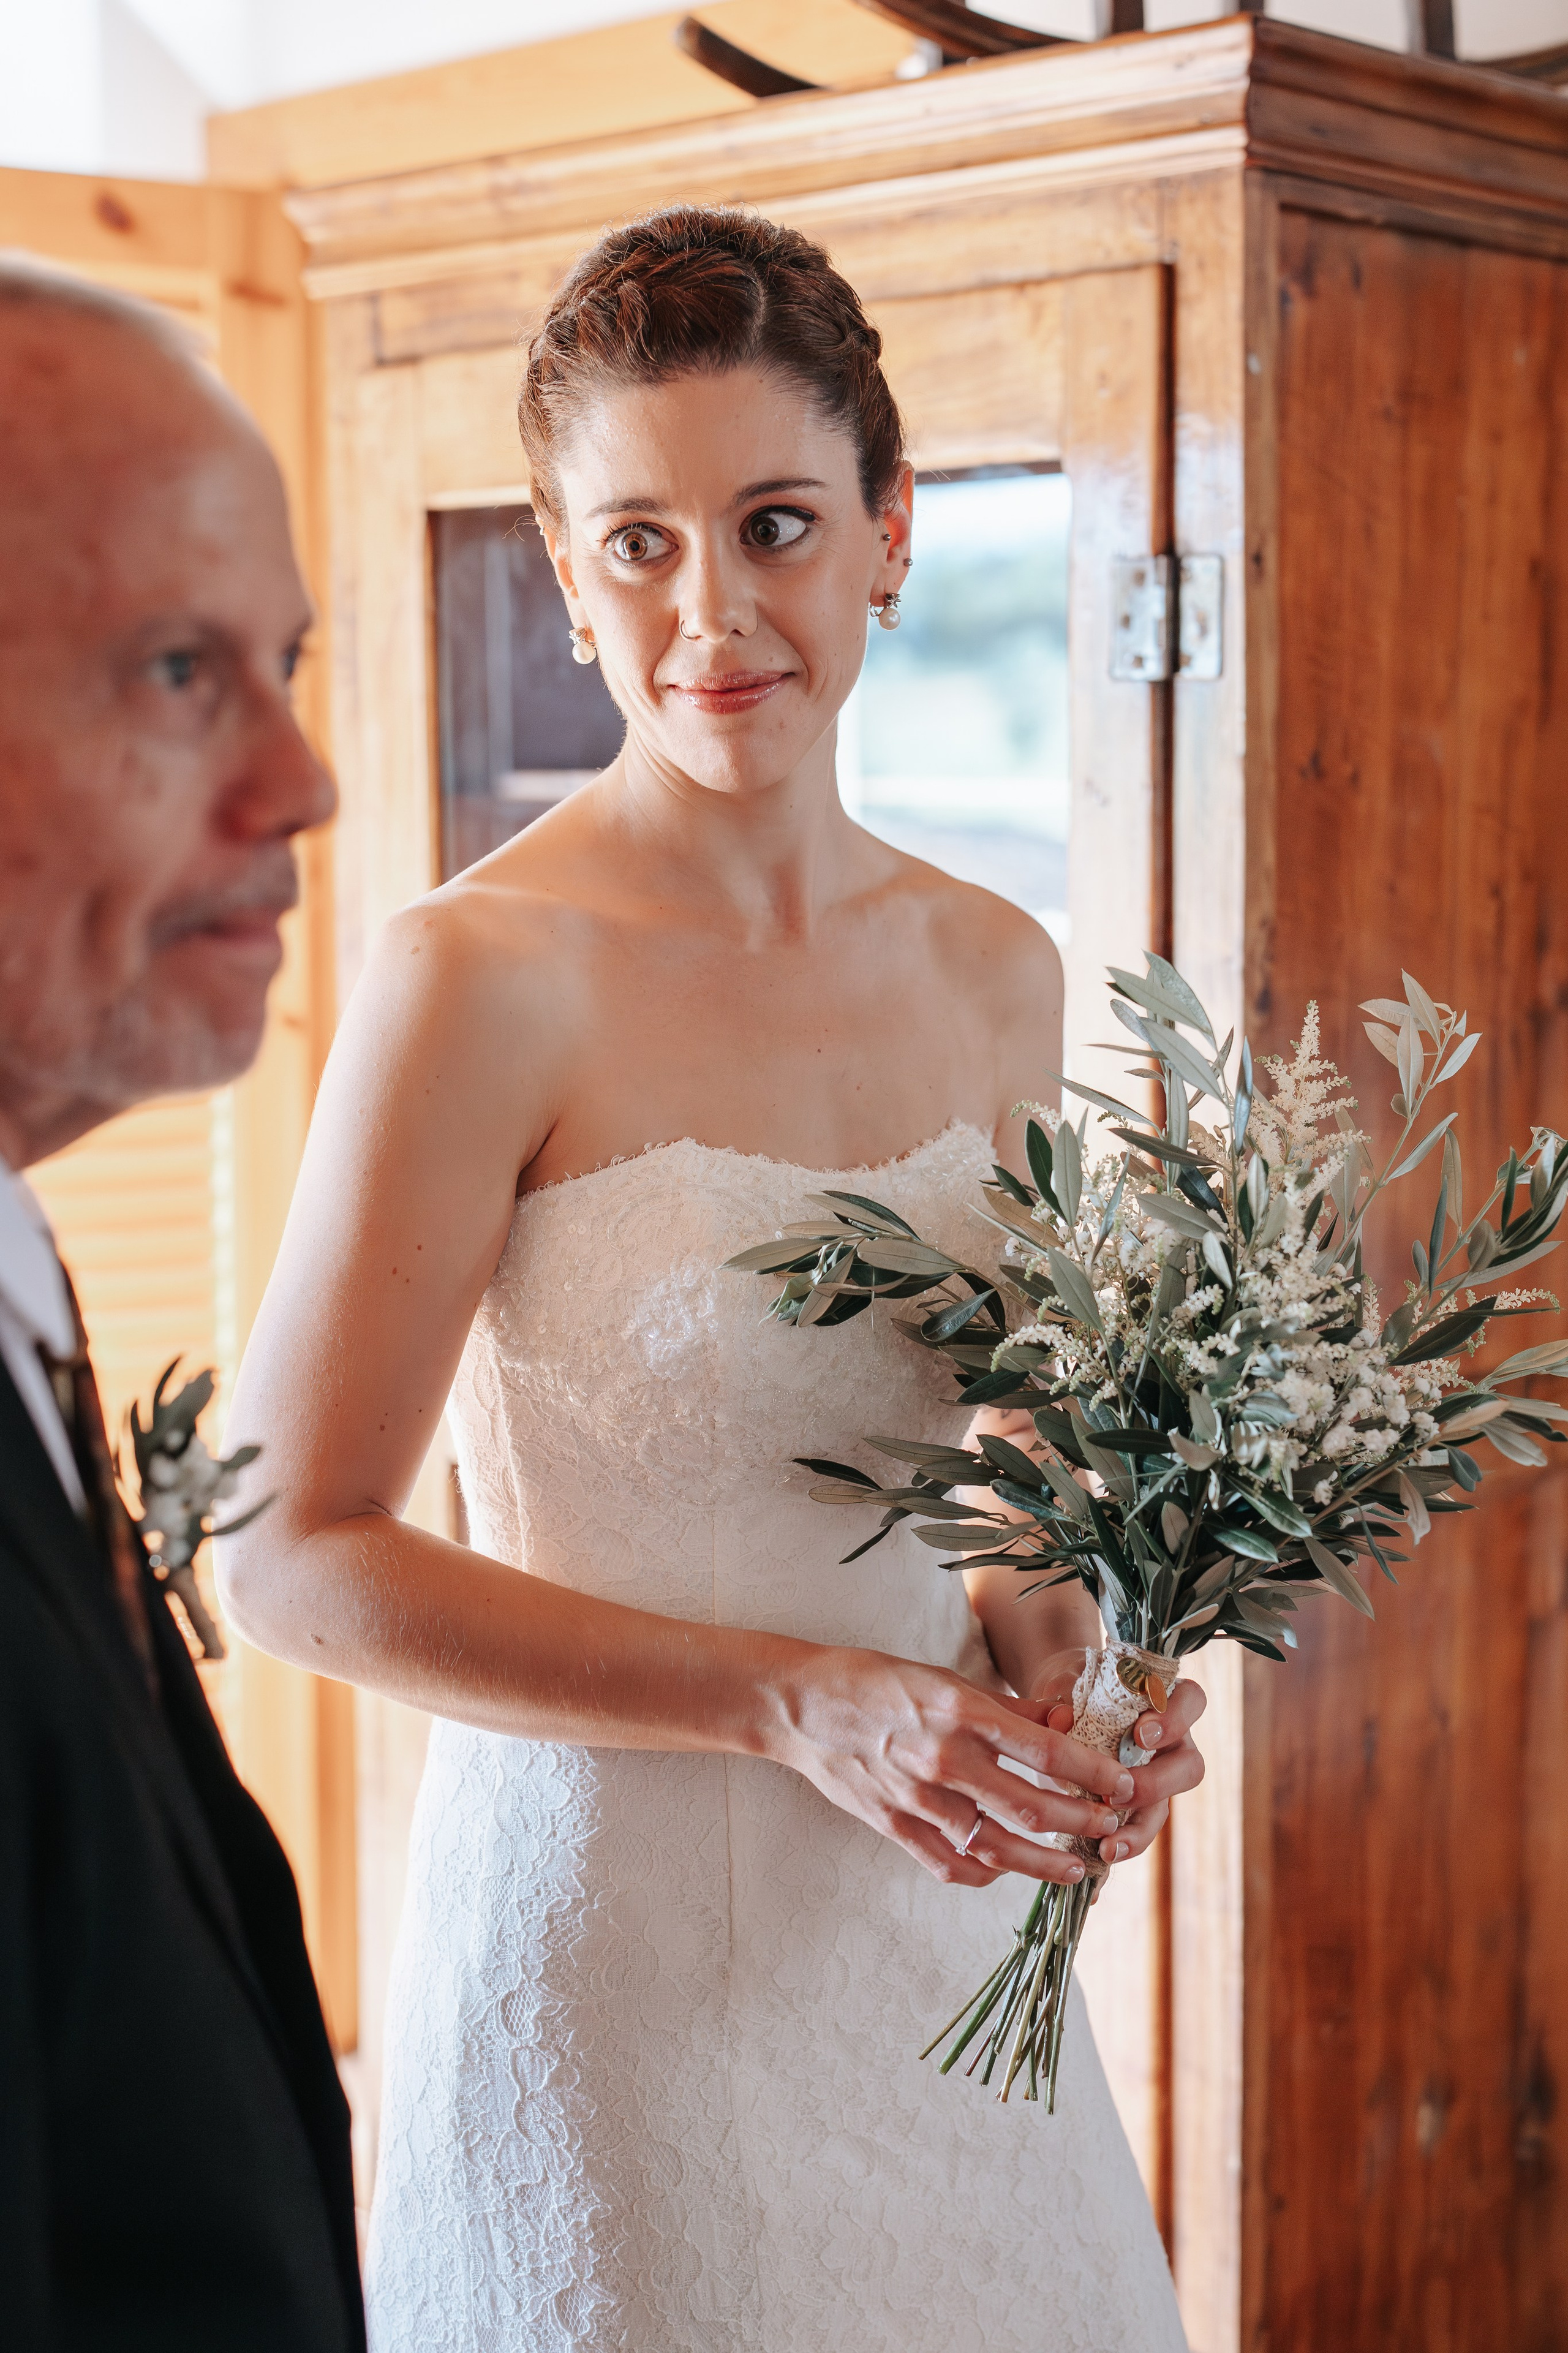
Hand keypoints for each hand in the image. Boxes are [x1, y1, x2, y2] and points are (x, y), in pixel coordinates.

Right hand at [764, 1644, 1138, 1887]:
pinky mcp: (894, 1827)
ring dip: (1044, 1863)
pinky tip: (1007, 1874)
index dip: (1092, 1773)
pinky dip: (986, 1876)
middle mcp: (942, 1759)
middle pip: (1030, 1807)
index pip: (1044, 1751)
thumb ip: (1007, 1707)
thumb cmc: (876, 1680)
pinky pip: (951, 1865)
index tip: (1124, 1783)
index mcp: (958, 1711)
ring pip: (996, 1848)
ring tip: (1077, 1868)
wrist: (801, 1705)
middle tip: (1111, 1827)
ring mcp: (916, 1800)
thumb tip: (1065, 1721)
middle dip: (1081, 1822)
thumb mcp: (945, 1677)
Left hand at [1028, 1649, 1206, 1866]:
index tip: (1143, 1734)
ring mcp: (1153, 1781)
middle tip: (1119, 1795)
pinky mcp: (1132, 1811)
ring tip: (1109, 1848)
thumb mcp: (1064, 1686)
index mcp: (1162, 1704)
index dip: (1175, 1720)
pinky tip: (1098, 1872)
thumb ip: (1064, 1699)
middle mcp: (1168, 1745)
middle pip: (1188, 1767)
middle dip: (1157, 1785)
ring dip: (1138, 1833)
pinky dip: (1118, 1853)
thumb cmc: (1072, 1689)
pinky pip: (1135, 1836)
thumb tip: (1061, 1720)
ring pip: (1163, 1810)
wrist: (1059, 1711)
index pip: (1191, 1701)